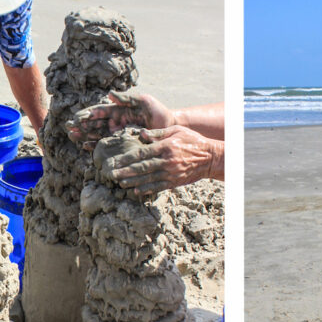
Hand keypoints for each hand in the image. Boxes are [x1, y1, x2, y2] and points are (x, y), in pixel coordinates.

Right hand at [66, 92, 173, 149]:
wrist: (169, 127)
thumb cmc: (158, 111)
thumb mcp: (143, 101)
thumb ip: (127, 98)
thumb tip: (110, 94)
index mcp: (117, 110)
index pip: (98, 112)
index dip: (87, 114)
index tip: (77, 117)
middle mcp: (114, 122)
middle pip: (94, 124)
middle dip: (81, 125)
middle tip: (69, 128)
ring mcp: (117, 134)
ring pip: (96, 135)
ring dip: (84, 136)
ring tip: (73, 137)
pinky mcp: (121, 144)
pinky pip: (106, 146)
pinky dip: (95, 146)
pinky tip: (86, 148)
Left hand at [104, 125, 221, 194]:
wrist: (210, 157)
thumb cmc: (192, 140)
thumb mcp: (176, 130)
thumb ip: (158, 132)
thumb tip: (141, 134)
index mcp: (165, 146)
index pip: (142, 153)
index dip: (127, 158)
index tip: (115, 161)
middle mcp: (167, 161)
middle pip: (142, 168)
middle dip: (125, 172)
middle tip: (111, 175)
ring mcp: (171, 173)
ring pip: (148, 179)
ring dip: (132, 182)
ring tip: (120, 183)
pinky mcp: (175, 181)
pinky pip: (158, 186)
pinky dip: (146, 189)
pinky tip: (136, 191)